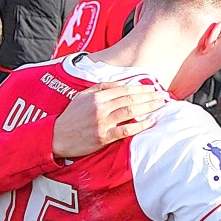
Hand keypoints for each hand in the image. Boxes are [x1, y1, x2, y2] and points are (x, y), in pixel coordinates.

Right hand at [52, 80, 166, 157]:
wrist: (56, 136)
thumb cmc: (70, 117)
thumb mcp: (82, 96)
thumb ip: (100, 88)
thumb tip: (120, 84)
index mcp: (96, 96)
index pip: (124, 89)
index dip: (140, 88)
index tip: (153, 88)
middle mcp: (100, 107)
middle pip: (130, 98)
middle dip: (149, 96)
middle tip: (163, 96)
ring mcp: (102, 122)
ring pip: (130, 111)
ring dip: (148, 107)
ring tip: (161, 105)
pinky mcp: (102, 137)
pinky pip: (125, 130)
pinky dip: (139, 125)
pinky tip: (151, 122)